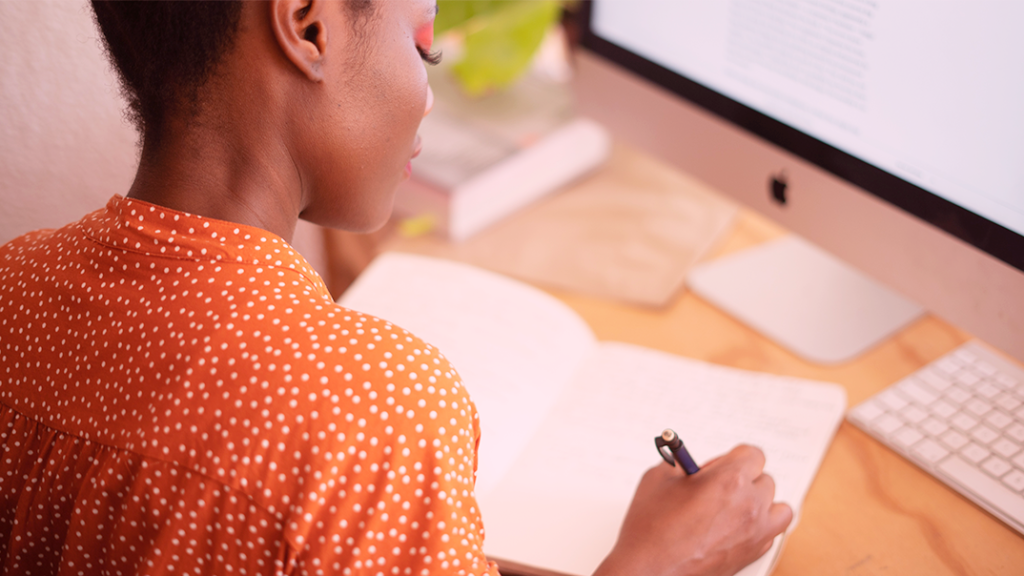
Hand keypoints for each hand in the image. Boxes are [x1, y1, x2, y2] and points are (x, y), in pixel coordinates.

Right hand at [593, 445, 791, 575]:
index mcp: (729, 480)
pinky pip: (772, 533)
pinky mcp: (753, 555)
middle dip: (743, 479)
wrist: (649, 572)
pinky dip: (760, 527)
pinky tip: (735, 527)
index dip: (734, 457)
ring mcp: (755, 533)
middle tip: (716, 487)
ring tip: (736, 507)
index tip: (719, 465)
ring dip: (761, 503)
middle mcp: (749, 505)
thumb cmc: (650, 531)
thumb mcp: (658, 479)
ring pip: (778, 508)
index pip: (753, 454)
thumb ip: (681, 464)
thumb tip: (690, 463)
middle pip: (765, 480)